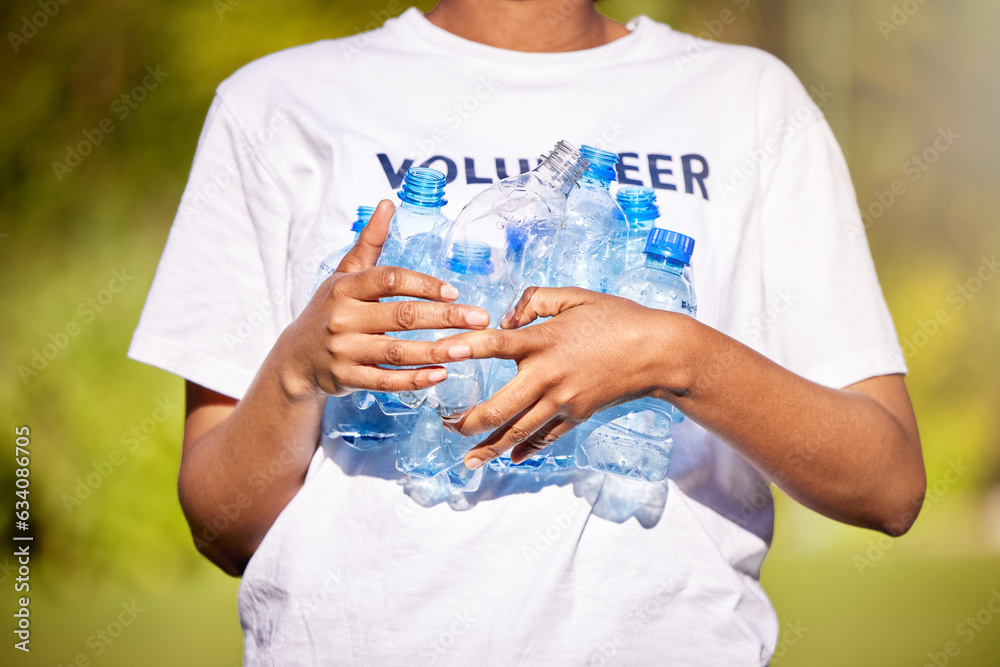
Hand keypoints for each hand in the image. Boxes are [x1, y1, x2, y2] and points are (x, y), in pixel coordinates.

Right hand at [280, 200, 490, 398]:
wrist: (296, 358)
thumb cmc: (329, 310)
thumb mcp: (344, 274)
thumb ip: (369, 242)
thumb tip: (388, 203)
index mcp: (345, 287)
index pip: (389, 280)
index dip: (424, 285)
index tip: (455, 292)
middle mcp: (343, 318)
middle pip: (401, 316)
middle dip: (445, 317)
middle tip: (480, 318)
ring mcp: (344, 350)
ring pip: (397, 351)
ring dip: (436, 351)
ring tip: (468, 348)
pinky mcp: (347, 378)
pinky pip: (385, 381)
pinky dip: (414, 380)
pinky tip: (441, 374)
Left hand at [442, 286, 691, 468]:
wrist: (658, 352)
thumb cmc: (617, 318)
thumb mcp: (574, 296)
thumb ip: (534, 300)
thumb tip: (506, 318)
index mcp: (544, 341)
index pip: (494, 345)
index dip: (464, 347)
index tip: (439, 351)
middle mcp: (548, 376)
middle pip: (499, 408)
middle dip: (468, 422)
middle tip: (446, 426)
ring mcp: (563, 401)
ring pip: (518, 432)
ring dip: (490, 447)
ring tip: (468, 459)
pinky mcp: (577, 416)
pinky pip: (546, 438)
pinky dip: (526, 450)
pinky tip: (510, 458)